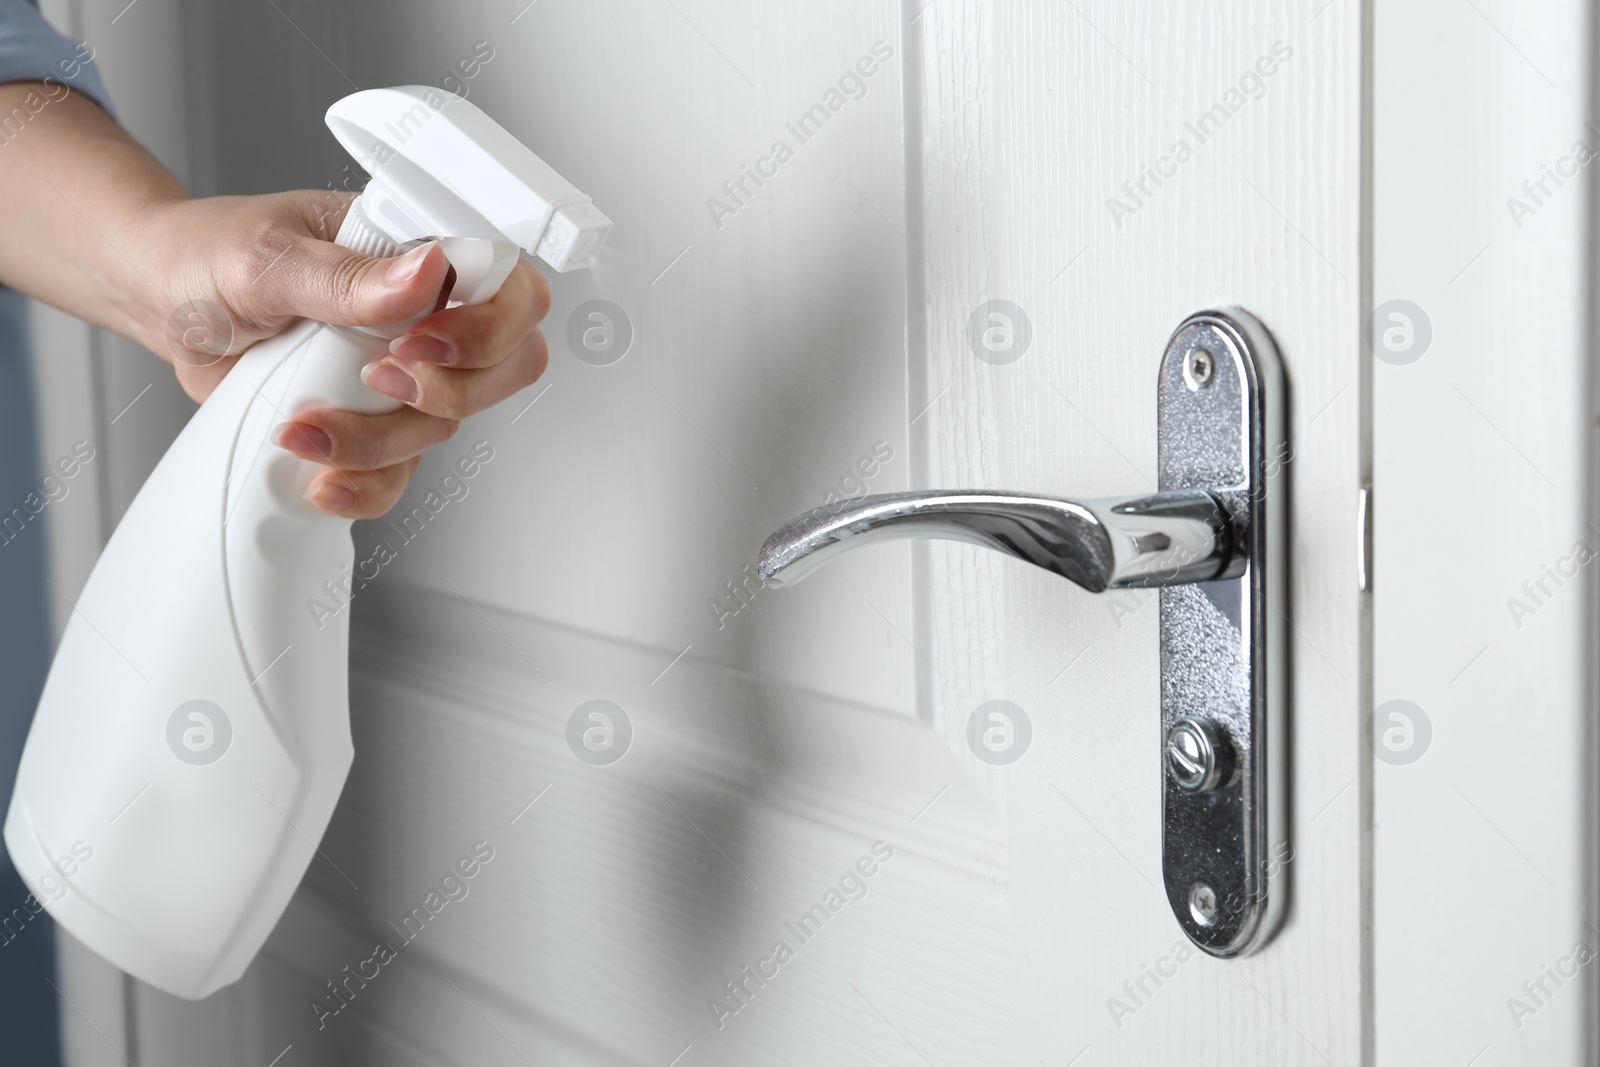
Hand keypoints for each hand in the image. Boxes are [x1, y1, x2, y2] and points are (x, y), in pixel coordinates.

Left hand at [141, 190, 550, 516]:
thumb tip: (427, 274)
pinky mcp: (377, 419)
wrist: (164, 303)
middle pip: (507, 365)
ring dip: (381, 441)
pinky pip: (403, 470)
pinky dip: (366, 483)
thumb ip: (348, 276)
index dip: (488, 325)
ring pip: (448, 425)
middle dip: (449, 392)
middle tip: (377, 380)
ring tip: (306, 425)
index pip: (509, 284)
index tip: (417, 341)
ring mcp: (408, 368)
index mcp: (417, 248)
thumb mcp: (269, 257)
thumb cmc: (211, 255)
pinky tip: (321, 472)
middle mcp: (428, 309)